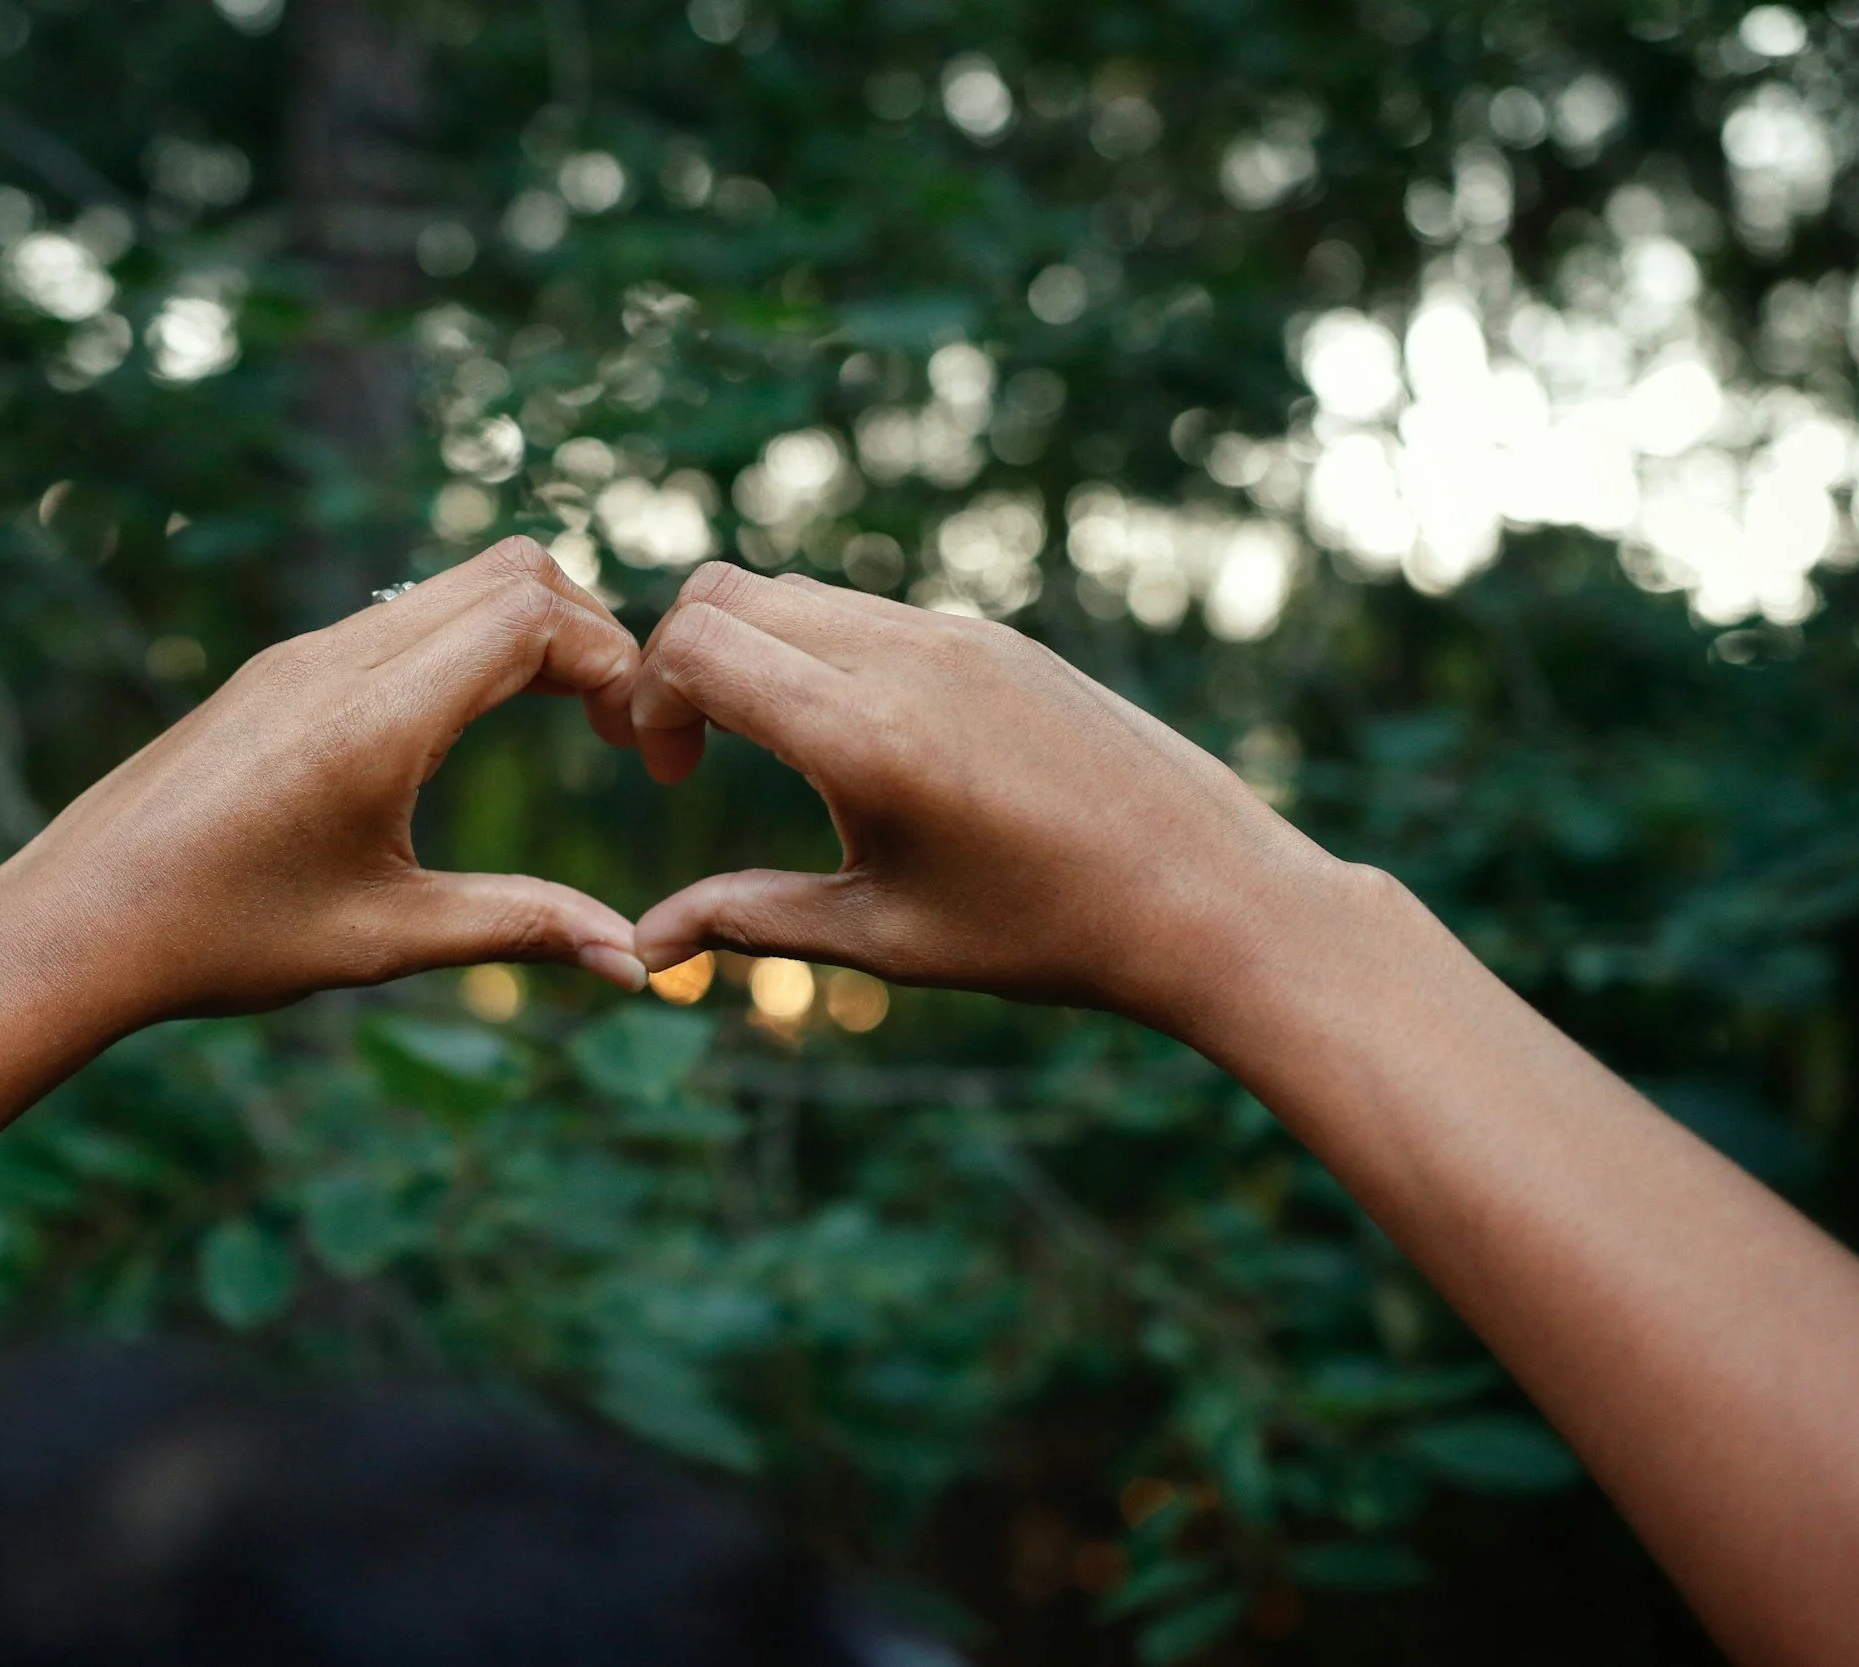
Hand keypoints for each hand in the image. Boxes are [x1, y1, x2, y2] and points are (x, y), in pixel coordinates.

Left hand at [0, 538, 651, 1029]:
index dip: (615, 661)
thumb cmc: (220, 937)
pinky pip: (399, 616)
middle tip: (617, 725)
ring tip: (565, 720)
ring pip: (453, 585)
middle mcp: (339, 659)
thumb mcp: (386, 937)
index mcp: (376, 716)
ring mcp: (301, 655)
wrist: (71, 923)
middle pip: (509, 571)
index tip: (639, 749)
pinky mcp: (275, 672)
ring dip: (529, 634)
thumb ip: (520, 926)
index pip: (534, 615)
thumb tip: (634, 962)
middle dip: (591, 631)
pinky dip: (466, 645)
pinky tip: (468, 728)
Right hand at [627, 563, 1348, 1033]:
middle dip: (679, 662)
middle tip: (694, 756)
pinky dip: (824, 654)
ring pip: (801, 593)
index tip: (672, 775)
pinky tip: (865, 748)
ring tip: (775, 752)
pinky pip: (873, 611)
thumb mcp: (885, 937)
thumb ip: (751, 920)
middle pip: (729, 592)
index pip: (697, 643)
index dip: (646, 699)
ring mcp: (960, 634)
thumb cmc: (1046, 934)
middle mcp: (908, 659)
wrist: (1212, 897)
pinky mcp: (998, 637)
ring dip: (755, 654)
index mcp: (868, 736)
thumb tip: (645, 947)